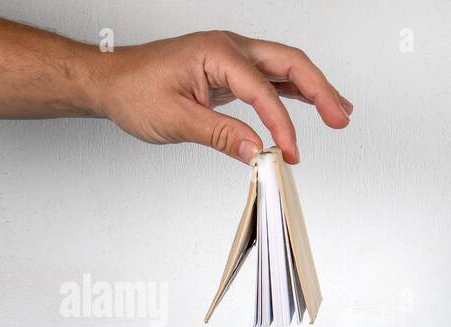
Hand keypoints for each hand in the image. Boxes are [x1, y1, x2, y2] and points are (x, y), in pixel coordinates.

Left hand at [93, 30, 351, 163]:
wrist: (111, 81)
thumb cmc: (134, 90)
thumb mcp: (176, 119)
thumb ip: (220, 135)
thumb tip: (256, 152)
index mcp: (216, 53)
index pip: (263, 91)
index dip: (281, 126)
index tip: (289, 153)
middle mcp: (229, 48)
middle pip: (290, 63)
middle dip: (320, 90)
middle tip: (340, 118)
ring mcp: (232, 58)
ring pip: (286, 68)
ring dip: (315, 88)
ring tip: (339, 112)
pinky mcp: (231, 72)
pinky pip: (272, 78)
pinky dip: (295, 92)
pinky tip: (312, 105)